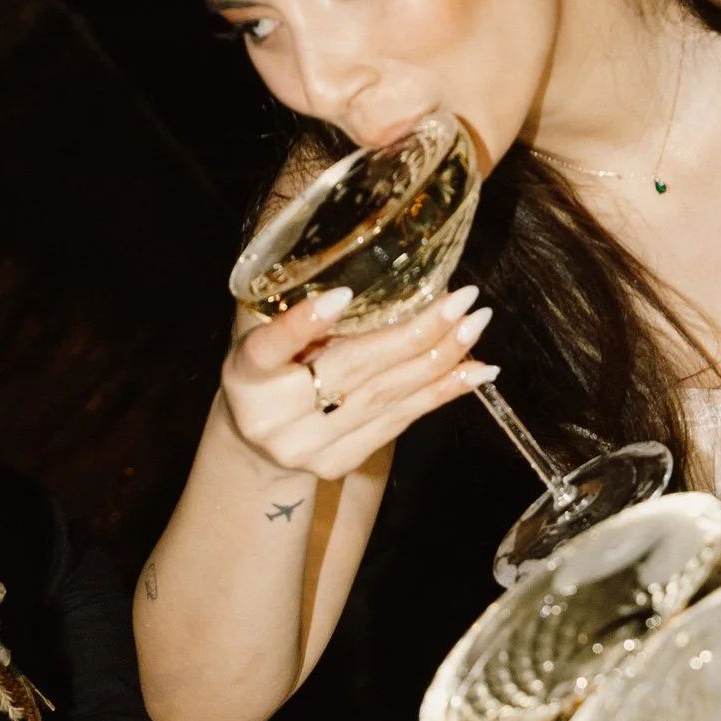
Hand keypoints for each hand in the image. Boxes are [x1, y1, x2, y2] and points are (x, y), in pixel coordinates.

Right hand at [219, 283, 495, 480]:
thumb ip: (304, 304)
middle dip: (414, 334)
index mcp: (245, 374)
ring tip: (475, 326)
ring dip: (440, 360)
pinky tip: (476, 371)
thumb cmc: (272, 365)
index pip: (269, 347)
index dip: (304, 324)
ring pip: (384, 398)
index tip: (343, 294)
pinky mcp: (337, 463)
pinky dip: (442, 392)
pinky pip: (399, 423)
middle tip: (462, 300)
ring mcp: (305, 447)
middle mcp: (269, 417)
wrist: (257, 438)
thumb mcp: (268, 330)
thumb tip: (381, 257)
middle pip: (349, 370)